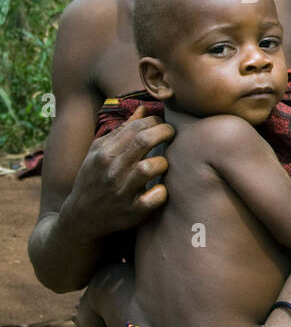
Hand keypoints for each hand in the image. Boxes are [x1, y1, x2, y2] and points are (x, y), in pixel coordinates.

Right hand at [62, 107, 173, 238]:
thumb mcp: (100, 152)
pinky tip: (161, 189)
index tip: (163, 124)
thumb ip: (122, 131)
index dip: (155, 122)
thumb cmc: (95, 178)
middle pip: (143, 142)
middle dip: (164, 133)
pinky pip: (154, 198)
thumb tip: (144, 109)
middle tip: (172, 134)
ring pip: (149, 168)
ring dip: (162, 162)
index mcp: (104, 154)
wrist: (81, 217)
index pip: (135, 128)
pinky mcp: (133, 211)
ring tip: (163, 163)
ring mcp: (122, 192)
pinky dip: (161, 192)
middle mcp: (112, 171)